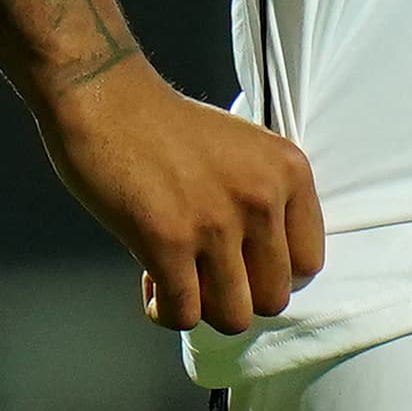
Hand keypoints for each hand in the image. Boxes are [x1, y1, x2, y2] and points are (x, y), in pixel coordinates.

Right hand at [34, 67, 326, 332]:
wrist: (103, 93)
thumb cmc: (163, 124)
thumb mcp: (241, 149)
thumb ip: (263, 201)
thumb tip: (261, 271)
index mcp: (288, 171)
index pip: (308, 263)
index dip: (270, 274)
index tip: (239, 264)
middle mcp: (261, 197)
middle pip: (273, 298)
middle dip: (235, 295)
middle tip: (202, 272)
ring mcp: (217, 222)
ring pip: (234, 317)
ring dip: (203, 308)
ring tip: (177, 279)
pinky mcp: (168, 242)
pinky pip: (184, 315)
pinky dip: (165, 311)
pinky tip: (149, 281)